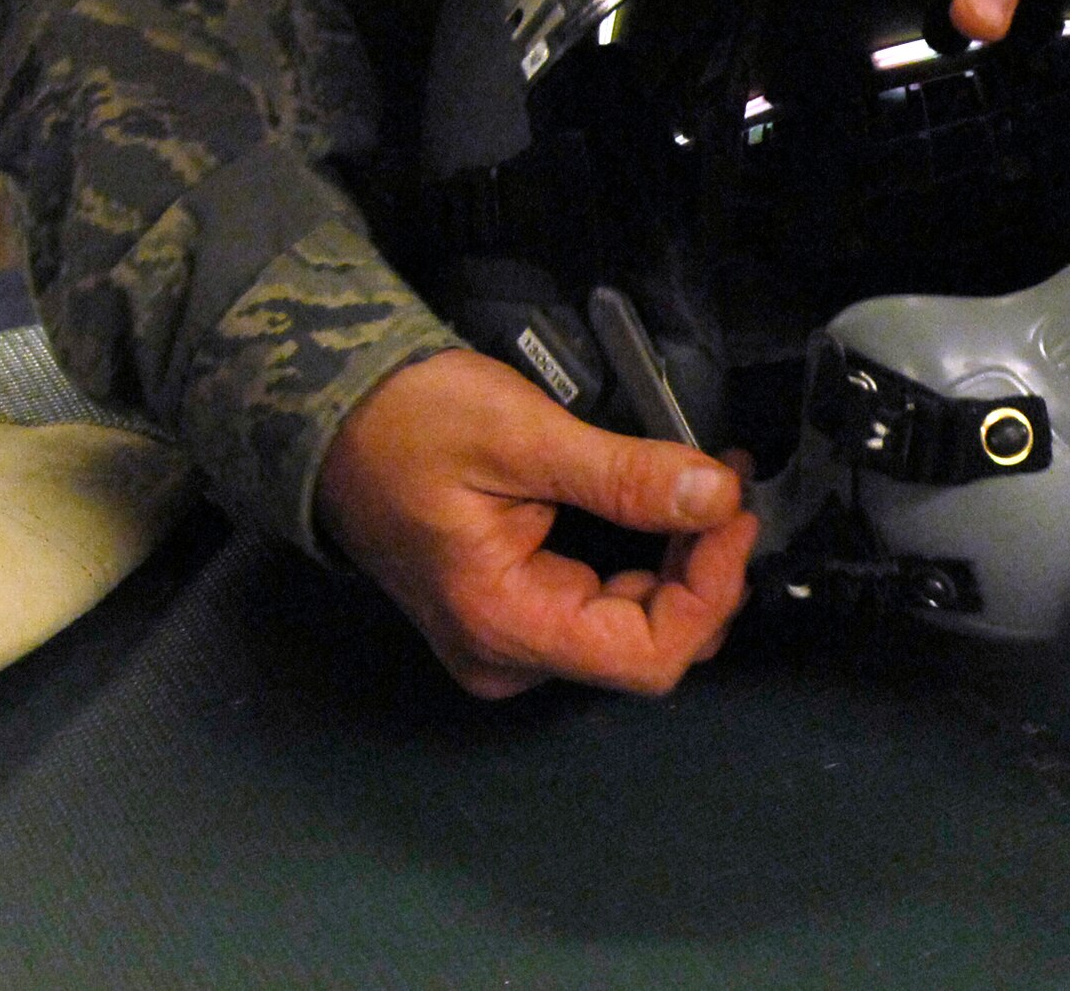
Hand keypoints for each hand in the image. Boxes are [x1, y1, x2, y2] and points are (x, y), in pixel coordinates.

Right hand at [316, 349, 758, 698]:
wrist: (334, 413)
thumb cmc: (408, 422)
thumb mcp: (523, 437)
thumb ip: (625, 476)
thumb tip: (715, 497)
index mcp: (503, 623)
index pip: (647, 655)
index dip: (710, 590)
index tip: (735, 515)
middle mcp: (508, 653)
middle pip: (647, 646)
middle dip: (706, 572)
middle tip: (729, 489)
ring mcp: (511, 637)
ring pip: (635, 627)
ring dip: (685, 564)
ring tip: (709, 488)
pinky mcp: (518, 608)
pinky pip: (606, 605)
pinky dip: (651, 561)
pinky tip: (670, 508)